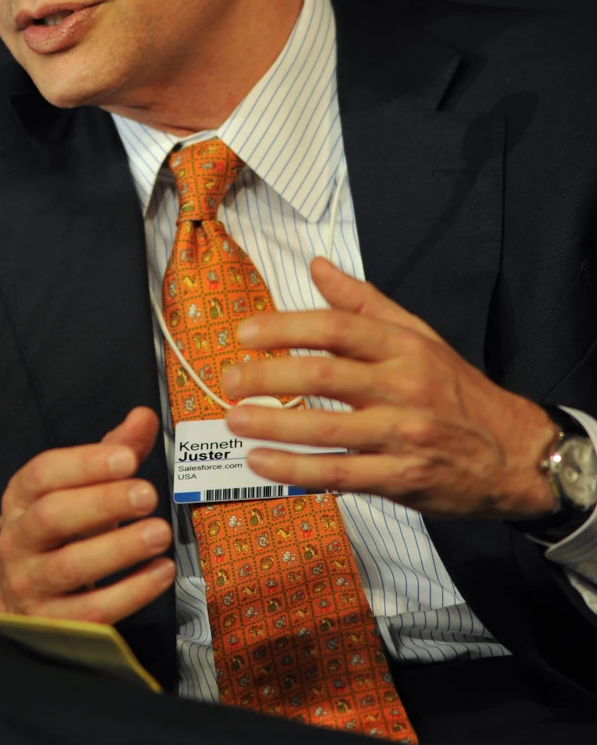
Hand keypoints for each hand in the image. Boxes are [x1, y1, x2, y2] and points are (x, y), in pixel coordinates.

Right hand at [0, 406, 174, 619]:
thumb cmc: (62, 531)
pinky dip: (130, 592)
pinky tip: (161, 572)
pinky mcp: (53, 621)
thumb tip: (144, 417)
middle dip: (103, 503)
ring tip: (160, 533)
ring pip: (70, 566)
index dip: (85, 464)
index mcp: (22, 498)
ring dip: (119, 549)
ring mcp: (31, 583)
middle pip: (52, 517)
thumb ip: (114, 451)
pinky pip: (91, 610)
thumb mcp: (79, 488)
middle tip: (148, 494)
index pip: (44, 474)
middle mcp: (19, 538)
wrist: (21, 595)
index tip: (127, 458)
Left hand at [221, 258, 558, 520]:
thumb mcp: (419, 336)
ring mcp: (402, 435)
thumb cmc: (459, 392)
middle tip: (228, 380)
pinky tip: (260, 463)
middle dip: (267, 377)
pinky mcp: (400, 478)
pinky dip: (295, 470)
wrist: (515, 454)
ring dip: (272, 426)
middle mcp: (403, 388)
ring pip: (327, 430)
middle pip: (325, 377)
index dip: (286, 328)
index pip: (336, 328)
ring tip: (234, 420)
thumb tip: (318, 266)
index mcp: (404, 347)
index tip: (246, 333)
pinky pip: (339, 474)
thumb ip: (363, 302)